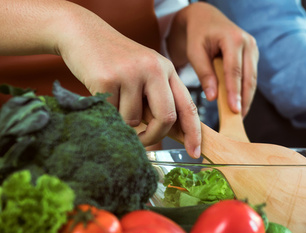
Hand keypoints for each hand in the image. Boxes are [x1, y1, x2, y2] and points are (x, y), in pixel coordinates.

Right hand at [57, 14, 201, 157]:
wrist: (82, 33)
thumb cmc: (116, 60)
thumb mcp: (145, 72)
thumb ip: (159, 97)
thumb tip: (172, 132)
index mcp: (168, 69)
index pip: (188, 106)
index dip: (193, 132)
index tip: (195, 152)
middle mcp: (154, 69)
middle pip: (166, 118)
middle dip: (155, 136)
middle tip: (142, 141)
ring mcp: (131, 73)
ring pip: (135, 120)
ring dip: (124, 121)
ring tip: (114, 100)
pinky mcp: (107, 78)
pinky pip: (112, 114)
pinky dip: (107, 112)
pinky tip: (102, 93)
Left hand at [167, 2, 258, 116]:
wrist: (205, 18)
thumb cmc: (197, 34)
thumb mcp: (194, 51)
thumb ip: (204, 73)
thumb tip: (213, 98)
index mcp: (233, 39)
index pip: (234, 71)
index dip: (235, 92)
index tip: (234, 110)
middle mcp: (248, 43)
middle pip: (248, 77)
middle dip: (245, 99)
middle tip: (239, 118)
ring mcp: (253, 49)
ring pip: (252, 79)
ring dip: (247, 97)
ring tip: (239, 115)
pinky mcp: (253, 55)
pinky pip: (251, 76)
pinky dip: (245, 90)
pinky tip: (240, 103)